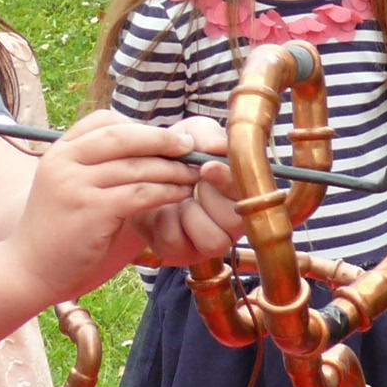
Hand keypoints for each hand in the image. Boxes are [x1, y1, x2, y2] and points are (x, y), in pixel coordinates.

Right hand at [10, 111, 211, 302]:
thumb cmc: (63, 229)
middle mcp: (63, 162)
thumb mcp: (72, 186)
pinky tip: (181, 195)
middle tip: (192, 148)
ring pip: (137, 166)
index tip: (168, 137)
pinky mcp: (90, 210)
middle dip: (164, 140)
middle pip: (124, 137)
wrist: (29, 269)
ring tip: (194, 175)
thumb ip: (102, 164)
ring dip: (173, 169)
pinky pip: (140, 193)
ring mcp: (74, 185)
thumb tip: (153, 146)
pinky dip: (166, 192)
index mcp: (60, 151)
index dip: (141, 126)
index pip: (104, 120)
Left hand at [124, 118, 243, 266]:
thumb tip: (219, 146)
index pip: (252, 195)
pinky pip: (178, 243)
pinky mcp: (181, 253)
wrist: (134, 174)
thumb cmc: (172, 155)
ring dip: (191, 214)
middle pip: (238, 223)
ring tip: (178, 197)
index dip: (230, 183)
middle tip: (192, 182)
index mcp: (242, 192)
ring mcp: (208, 241)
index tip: (208, 167)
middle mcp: (232, 221)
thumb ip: (207, 135)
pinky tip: (161, 210)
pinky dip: (165, 223)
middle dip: (210, 199)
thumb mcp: (191, 134)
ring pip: (214, 240)